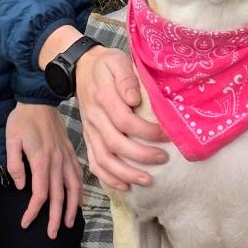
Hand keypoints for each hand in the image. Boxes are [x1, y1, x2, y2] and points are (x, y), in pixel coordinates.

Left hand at [5, 103, 82, 234]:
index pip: (40, 193)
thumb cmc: (22, 119)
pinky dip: (80, 190)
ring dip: (72, 207)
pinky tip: (78, 200)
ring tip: (69, 223)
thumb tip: (21, 187)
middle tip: (52, 235)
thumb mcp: (11, 139)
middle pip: (59, 196)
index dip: (33, 211)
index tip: (25, 223)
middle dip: (55, 218)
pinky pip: (78, 174)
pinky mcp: (70, 151)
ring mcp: (66, 156)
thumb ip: (15, 164)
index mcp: (41, 160)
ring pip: (74, 187)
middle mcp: (57, 161)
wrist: (39, 98)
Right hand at [75, 46, 169, 191]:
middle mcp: (95, 117)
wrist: (81, 68)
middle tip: (163, 159)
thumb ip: (127, 78)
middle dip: (141, 156)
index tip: (167, 135)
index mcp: (104, 97)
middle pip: (115, 144)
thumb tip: (134, 99)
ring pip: (104, 159)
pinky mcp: (89, 138)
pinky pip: (94, 162)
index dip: (147, 131)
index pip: (125, 121)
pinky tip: (124, 186)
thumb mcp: (117, 61)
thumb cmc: (106, 64)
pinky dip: (108, 178)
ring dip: (125, 173)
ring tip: (147, 180)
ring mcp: (90, 130)